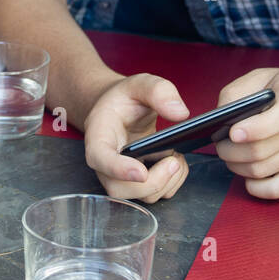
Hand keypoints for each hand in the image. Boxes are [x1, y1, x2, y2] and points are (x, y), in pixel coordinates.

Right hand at [83, 73, 191, 203]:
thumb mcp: (140, 83)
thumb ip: (158, 90)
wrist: (121, 108)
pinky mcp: (137, 182)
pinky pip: (155, 194)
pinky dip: (172, 183)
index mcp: (98, 135)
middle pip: (119, 189)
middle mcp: (105, 162)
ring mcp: (120, 176)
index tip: (141, 171)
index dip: (118, 169)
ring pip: (140, 196)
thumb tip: (180, 112)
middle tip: (173, 160)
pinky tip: (175, 162)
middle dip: (152, 182)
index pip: (99, 158)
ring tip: (176, 157)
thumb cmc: (125, 98)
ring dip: (166, 182)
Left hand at [214, 68, 278, 198]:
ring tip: (231, 156)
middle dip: (230, 151)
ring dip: (237, 167)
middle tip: (221, 144)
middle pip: (261, 150)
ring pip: (262, 170)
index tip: (232, 132)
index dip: (253, 128)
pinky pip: (278, 190)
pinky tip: (248, 174)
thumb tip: (219, 117)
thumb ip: (238, 92)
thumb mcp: (265, 76)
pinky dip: (256, 187)